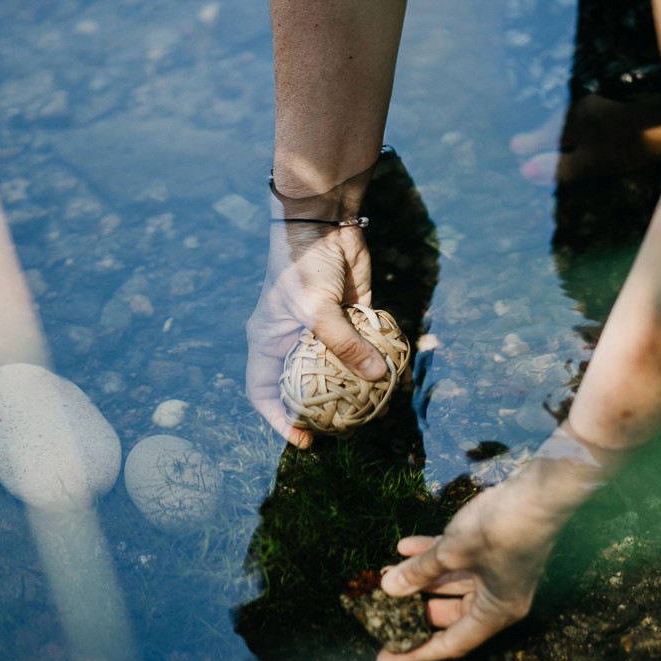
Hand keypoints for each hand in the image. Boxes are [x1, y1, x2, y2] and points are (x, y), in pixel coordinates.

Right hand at [246, 219, 386, 447]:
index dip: (279, 420)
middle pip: (307, 384)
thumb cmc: (303, 263)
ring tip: (378, 409)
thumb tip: (379, 377)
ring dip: (358, 387)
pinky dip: (378, 359)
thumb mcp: (317, 307)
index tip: (303, 441)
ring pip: (339, 367)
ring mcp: (324, 329)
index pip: (265, 391)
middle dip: (326, 409)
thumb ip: (345, 343)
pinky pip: (364, 345)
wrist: (324, 220)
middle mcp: (293, 340)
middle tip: (349, 429)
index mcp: (270, 342)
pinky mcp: (351, 315)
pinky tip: (395, 375)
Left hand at [377, 426, 616, 660]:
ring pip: (450, 583)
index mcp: (495, 612)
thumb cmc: (502, 530)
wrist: (538, 492)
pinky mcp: (492, 550)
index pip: (450, 644)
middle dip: (414, 607)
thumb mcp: (452, 553)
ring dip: (420, 576)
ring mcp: (495, 573)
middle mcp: (497, 599)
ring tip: (386, 570)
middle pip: (449, 614)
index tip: (385, 657)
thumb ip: (419, 572)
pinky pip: (457, 560)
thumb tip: (388, 588)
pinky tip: (404, 545)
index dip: (415, 652)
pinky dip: (432, 554)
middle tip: (382, 606)